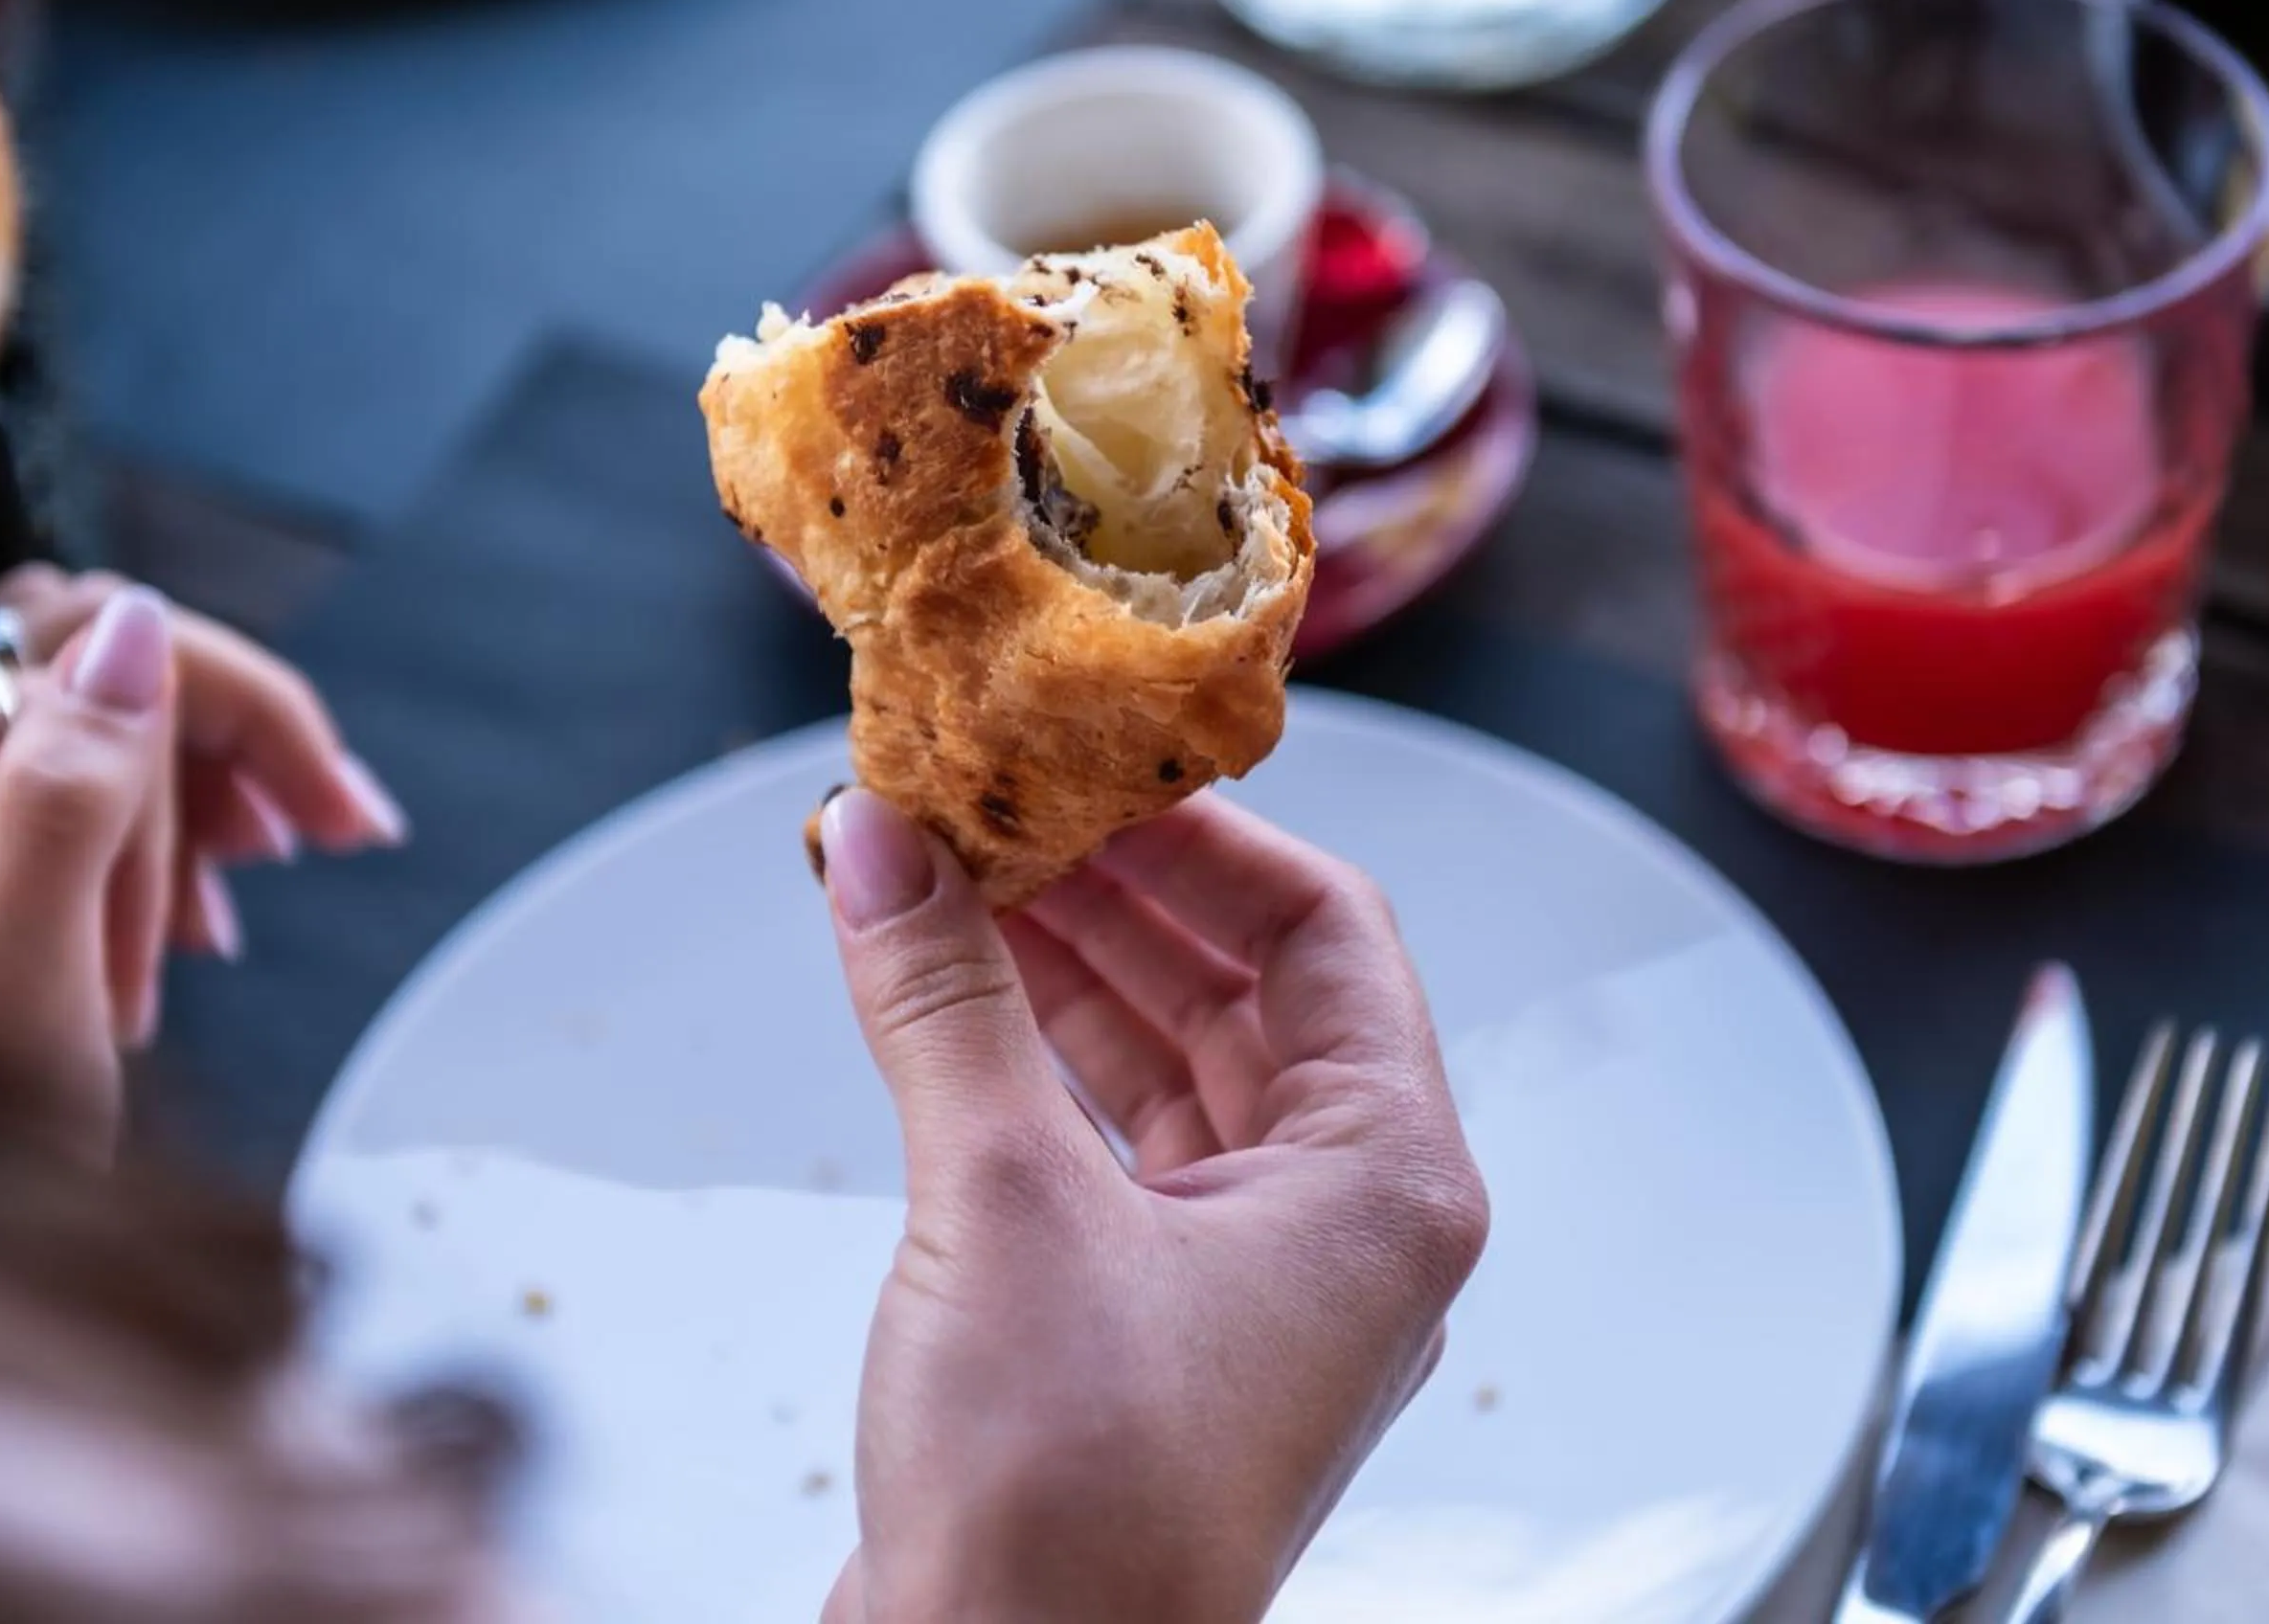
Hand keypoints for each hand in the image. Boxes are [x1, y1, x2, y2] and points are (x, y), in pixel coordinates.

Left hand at [0, 565, 407, 952]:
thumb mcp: (18, 999)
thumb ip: (62, 802)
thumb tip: (139, 629)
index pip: (120, 666)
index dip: (258, 730)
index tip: (350, 825)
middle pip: (96, 655)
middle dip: (224, 748)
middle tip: (322, 836)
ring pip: (76, 704)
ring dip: (180, 794)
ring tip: (217, 923)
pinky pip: (37, 761)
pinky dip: (123, 825)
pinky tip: (157, 920)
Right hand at [816, 789, 1488, 1623]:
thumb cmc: (1064, 1502)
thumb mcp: (1001, 1201)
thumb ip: (945, 999)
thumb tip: (880, 839)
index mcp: (1389, 1185)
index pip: (1327, 933)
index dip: (1200, 833)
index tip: (1080, 766)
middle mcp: (1346, 1230)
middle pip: (1247, 992)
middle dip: (1111, 895)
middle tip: (988, 806)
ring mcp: (1255, 1291)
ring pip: (1174, 1071)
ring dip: (1061, 974)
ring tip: (941, 878)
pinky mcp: (1159, 1337)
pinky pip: (1116, 1153)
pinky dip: (1032, 1071)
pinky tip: (943, 1001)